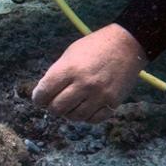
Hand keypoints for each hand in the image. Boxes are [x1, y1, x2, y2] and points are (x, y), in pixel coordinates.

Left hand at [31, 23, 147, 122]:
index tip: (39, 100)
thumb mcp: (70, 54)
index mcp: (69, 69)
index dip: (38, 99)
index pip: (44, 92)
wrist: (126, 45)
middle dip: (52, 107)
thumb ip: (57, 73)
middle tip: (55, 103)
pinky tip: (85, 107)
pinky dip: (86, 116)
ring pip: (74, 117)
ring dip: (69, 113)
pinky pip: (93, 120)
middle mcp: (83, 84)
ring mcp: (99, 95)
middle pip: (57, 108)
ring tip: (71, 105)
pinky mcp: (113, 102)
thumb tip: (44, 93)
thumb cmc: (95, 46)